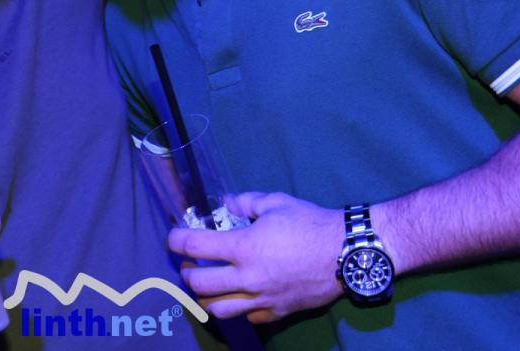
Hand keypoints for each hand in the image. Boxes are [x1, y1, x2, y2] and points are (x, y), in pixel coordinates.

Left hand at [168, 192, 344, 322]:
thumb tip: (227, 202)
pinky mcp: (276, 312)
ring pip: (217, 309)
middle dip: (186, 273)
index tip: (173, 237)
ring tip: (206, 286)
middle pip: (198, 284)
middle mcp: (247, 277)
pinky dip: (235, 308)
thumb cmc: (310, 223)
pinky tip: (237, 297)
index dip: (177, 240)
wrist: (346, 252)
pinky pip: (246, 317)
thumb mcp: (275, 203)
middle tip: (188, 263)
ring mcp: (261, 298)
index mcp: (244, 247)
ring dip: (204, 297)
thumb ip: (245, 202)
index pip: (195, 247)